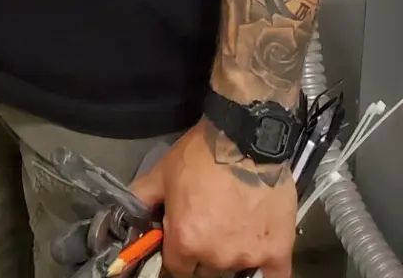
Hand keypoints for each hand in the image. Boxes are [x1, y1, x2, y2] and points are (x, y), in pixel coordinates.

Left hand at [131, 121, 296, 277]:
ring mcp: (248, 257)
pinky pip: (273, 277)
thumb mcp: (162, 173)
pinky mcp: (277, 252)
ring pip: (234, 268)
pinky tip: (258, 254)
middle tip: (207, 226)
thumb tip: (127, 213)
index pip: (176, 269)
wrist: (244, 139)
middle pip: (205, 270)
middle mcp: (216, 256)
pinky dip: (264, 270)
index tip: (180, 244)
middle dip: (202, 253)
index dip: (176, 256)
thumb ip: (142, 198)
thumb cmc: (202, 154)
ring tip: (232, 223)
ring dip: (230, 252)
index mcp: (185, 241)